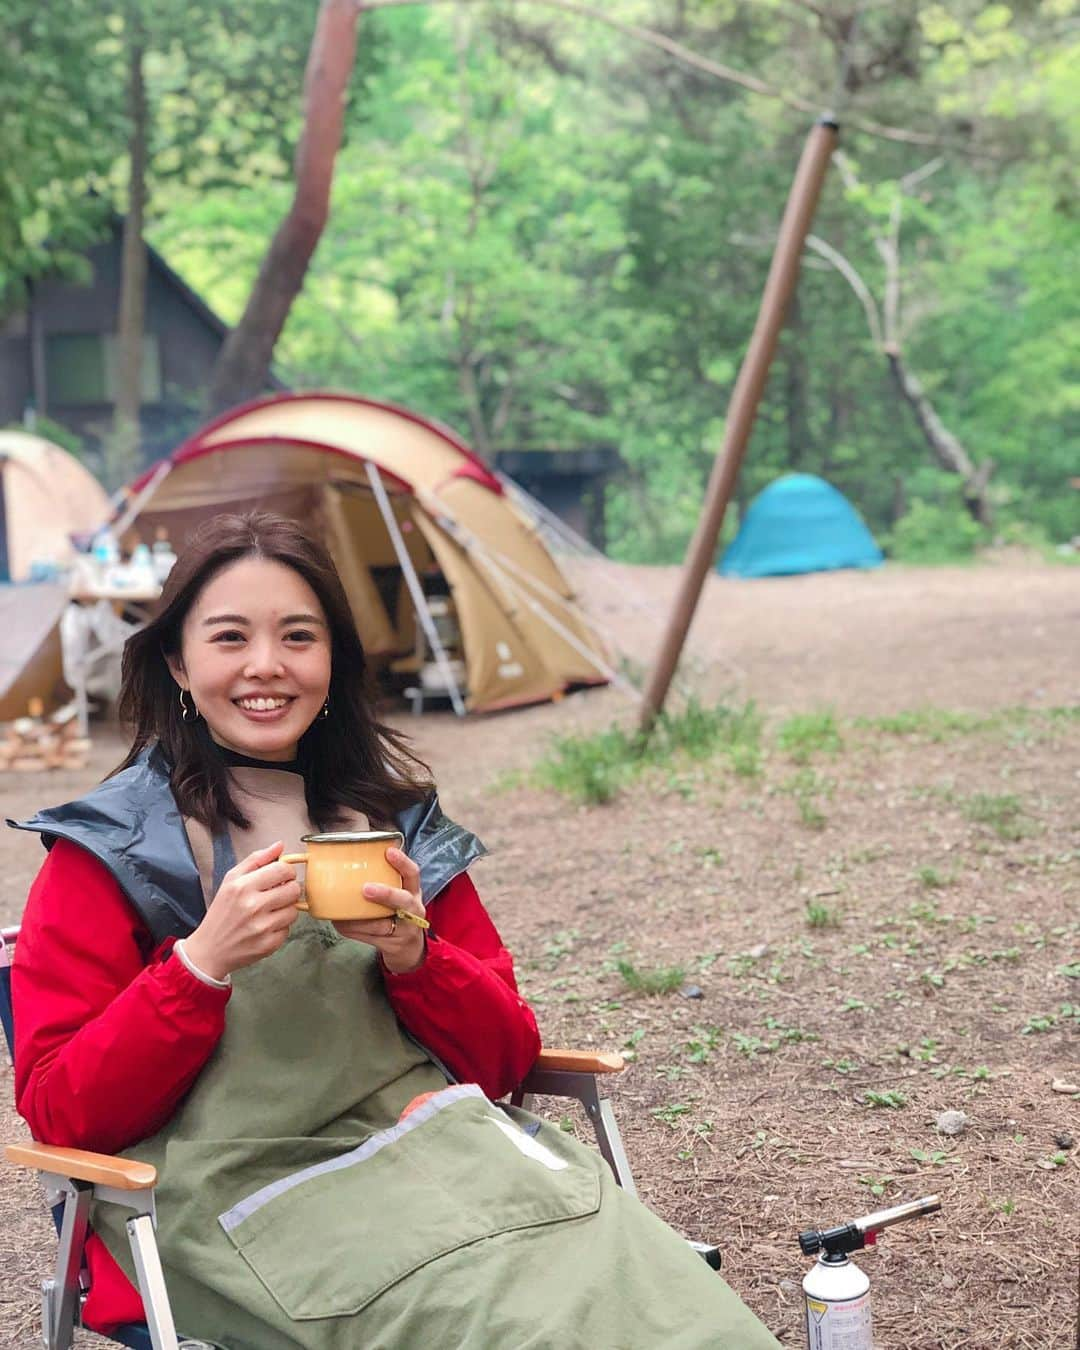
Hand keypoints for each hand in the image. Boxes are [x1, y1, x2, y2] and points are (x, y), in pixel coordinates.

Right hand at [183, 841, 300, 981]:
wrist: (210, 950)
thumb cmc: (221, 912)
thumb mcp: (230, 880)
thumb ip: (256, 860)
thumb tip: (279, 846)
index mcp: (243, 886)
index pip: (283, 869)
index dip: (287, 871)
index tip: (281, 876)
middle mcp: (253, 906)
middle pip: (294, 889)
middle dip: (288, 889)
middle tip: (276, 894)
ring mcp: (262, 927)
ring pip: (294, 910)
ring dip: (285, 909)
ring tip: (270, 911)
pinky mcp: (269, 944)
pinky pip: (288, 929)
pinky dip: (280, 927)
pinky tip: (266, 926)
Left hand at [334, 847, 426, 973]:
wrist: (409, 948)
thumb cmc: (398, 912)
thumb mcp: (400, 894)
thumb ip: (385, 880)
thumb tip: (347, 862)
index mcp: (414, 892)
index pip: (413, 874)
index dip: (402, 862)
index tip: (389, 851)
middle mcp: (413, 910)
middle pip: (404, 901)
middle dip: (386, 894)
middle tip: (366, 889)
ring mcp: (405, 930)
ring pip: (382, 925)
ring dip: (360, 919)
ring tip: (342, 911)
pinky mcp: (393, 945)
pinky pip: (370, 938)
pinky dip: (353, 930)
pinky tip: (340, 923)